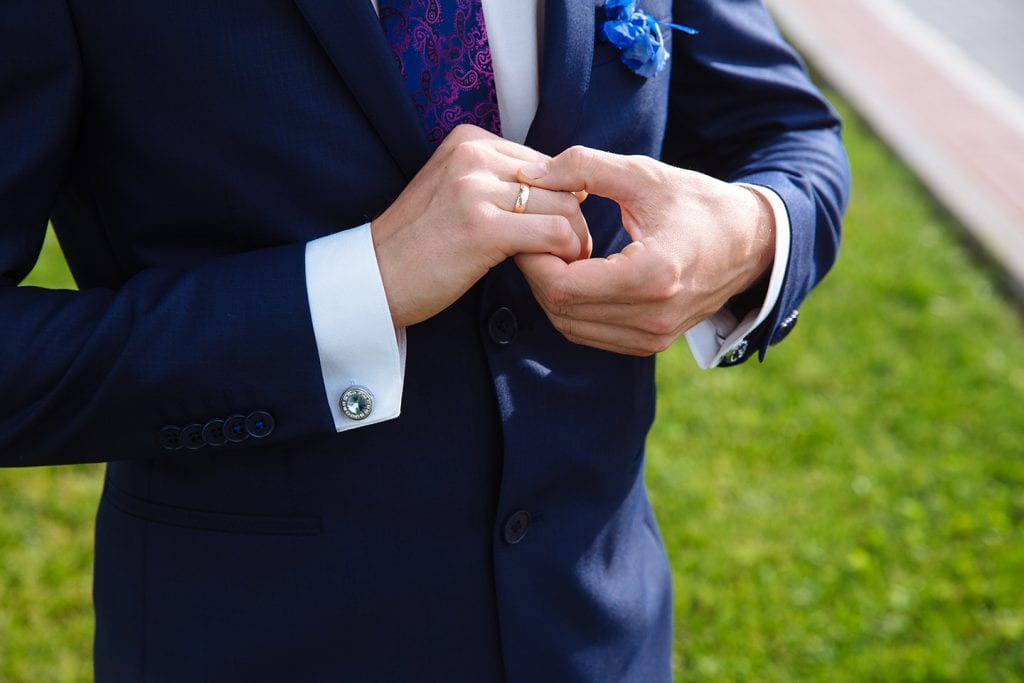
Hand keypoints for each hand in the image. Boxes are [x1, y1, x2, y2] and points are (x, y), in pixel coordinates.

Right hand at [371, 125, 591, 328]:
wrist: (374, 277)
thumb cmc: (421, 243)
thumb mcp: (456, 190)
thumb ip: (501, 180)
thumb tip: (571, 189)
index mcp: (469, 139)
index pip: (546, 162)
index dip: (560, 200)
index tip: (557, 233)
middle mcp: (473, 154)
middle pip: (561, 182)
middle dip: (574, 221)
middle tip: (569, 253)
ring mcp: (475, 189)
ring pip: (565, 207)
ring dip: (573, 242)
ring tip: (563, 265)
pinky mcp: (482, 227)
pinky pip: (554, 233)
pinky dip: (564, 255)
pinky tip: (552, 272)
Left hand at [514, 146, 775, 355]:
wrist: (751, 243)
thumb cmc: (699, 203)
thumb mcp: (645, 174)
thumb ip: (585, 167)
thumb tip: (530, 174)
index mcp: (653, 274)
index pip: (563, 285)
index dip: (534, 259)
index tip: (530, 230)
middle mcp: (654, 315)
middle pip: (561, 309)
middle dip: (537, 274)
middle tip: (533, 241)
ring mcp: (654, 336)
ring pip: (570, 327)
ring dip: (552, 294)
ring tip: (554, 256)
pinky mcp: (651, 344)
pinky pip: (590, 335)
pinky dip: (572, 310)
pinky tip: (576, 277)